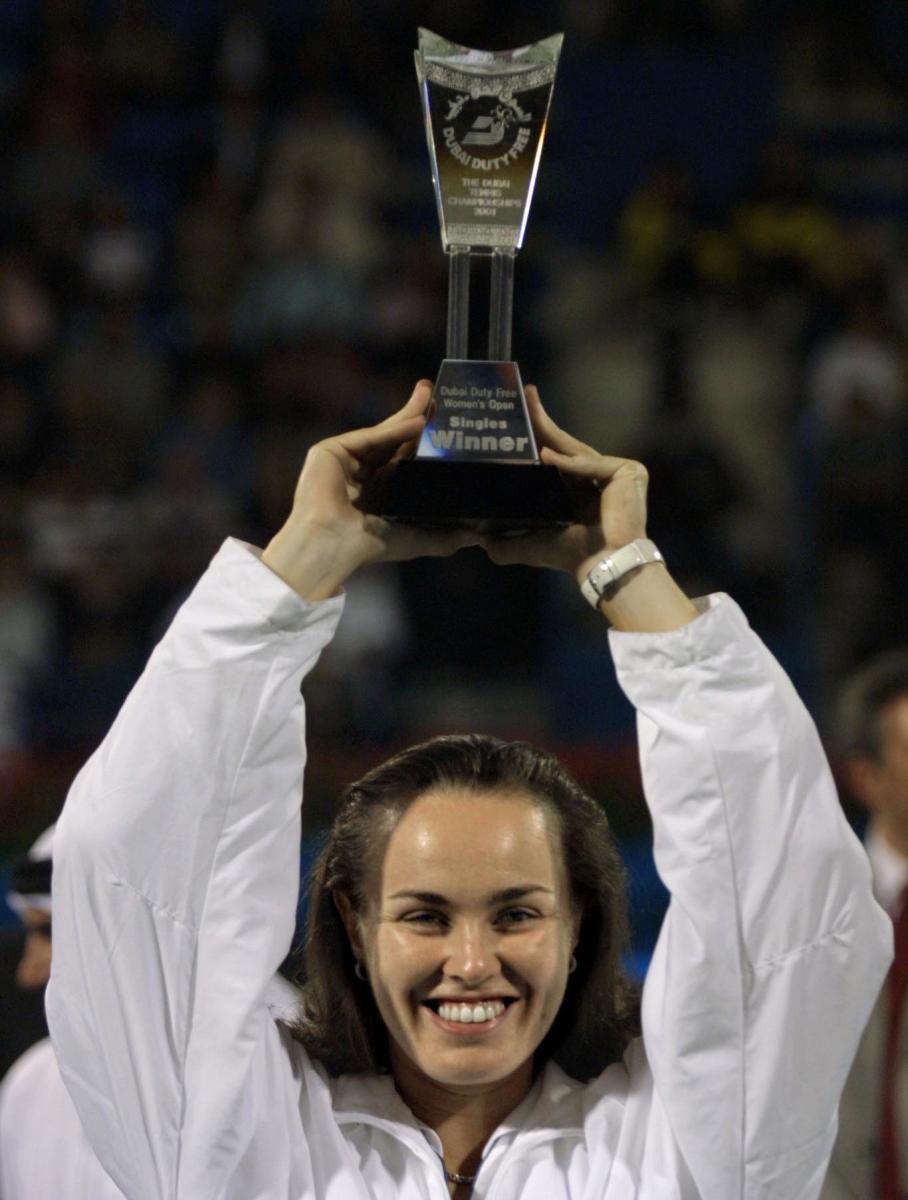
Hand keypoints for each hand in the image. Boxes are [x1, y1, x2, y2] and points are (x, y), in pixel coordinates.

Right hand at [262, 382, 475, 599]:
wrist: (333, 546)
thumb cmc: (367, 547)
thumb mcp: (415, 539)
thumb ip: (444, 537)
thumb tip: (475, 535)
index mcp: (376, 492)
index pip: (403, 459)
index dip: (423, 442)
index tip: (445, 425)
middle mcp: (360, 473)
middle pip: (394, 439)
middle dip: (416, 417)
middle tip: (438, 398)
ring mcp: (344, 460)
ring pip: (382, 433)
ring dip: (407, 415)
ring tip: (430, 397)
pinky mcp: (331, 451)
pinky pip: (370, 437)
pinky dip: (394, 430)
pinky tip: (417, 422)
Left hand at [481, 386, 649, 584]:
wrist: (602, 567)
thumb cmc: (571, 556)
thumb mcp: (528, 544)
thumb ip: (502, 542)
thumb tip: (473, 538)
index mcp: (578, 491)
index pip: (554, 457)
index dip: (535, 437)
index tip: (518, 415)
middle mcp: (598, 478)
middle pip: (564, 446)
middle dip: (541, 422)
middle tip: (524, 396)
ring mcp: (616, 472)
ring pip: (576, 449)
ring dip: (549, 431)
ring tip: (528, 410)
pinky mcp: (629, 471)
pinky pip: (591, 463)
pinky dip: (568, 462)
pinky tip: (544, 455)